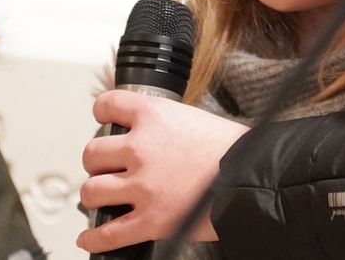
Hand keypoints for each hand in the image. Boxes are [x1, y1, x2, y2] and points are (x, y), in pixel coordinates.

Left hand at [76, 90, 248, 253]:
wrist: (253, 176)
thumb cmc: (234, 148)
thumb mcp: (196, 119)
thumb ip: (167, 126)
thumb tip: (158, 137)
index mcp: (154, 116)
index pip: (107, 105)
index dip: (102, 113)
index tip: (104, 119)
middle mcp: (141, 148)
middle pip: (93, 153)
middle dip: (98, 162)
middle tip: (109, 166)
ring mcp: (143, 186)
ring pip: (92, 191)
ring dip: (97, 194)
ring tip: (105, 196)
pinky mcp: (150, 220)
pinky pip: (108, 234)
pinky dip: (94, 238)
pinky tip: (90, 237)